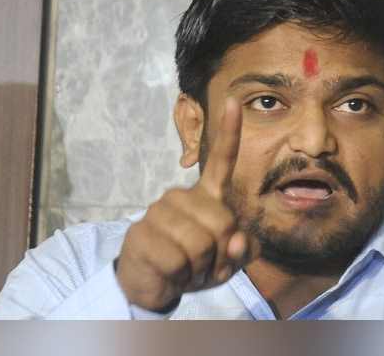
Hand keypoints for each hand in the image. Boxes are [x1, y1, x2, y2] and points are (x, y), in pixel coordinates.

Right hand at [115, 98, 259, 311]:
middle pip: (223, 223)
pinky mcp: (141, 232)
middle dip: (220, 254)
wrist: (152, 283)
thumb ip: (242, 250)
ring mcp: (159, 211)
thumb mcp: (226, 261)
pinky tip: (169, 272)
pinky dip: (180, 276)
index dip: (229, 131)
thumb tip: (237, 242)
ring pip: (201, 244)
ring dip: (199, 268)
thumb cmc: (194, 264)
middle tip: (203, 263)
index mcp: (206, 196)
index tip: (234, 101)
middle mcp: (181, 196)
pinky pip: (178, 261)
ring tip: (186, 268)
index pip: (221, 160)